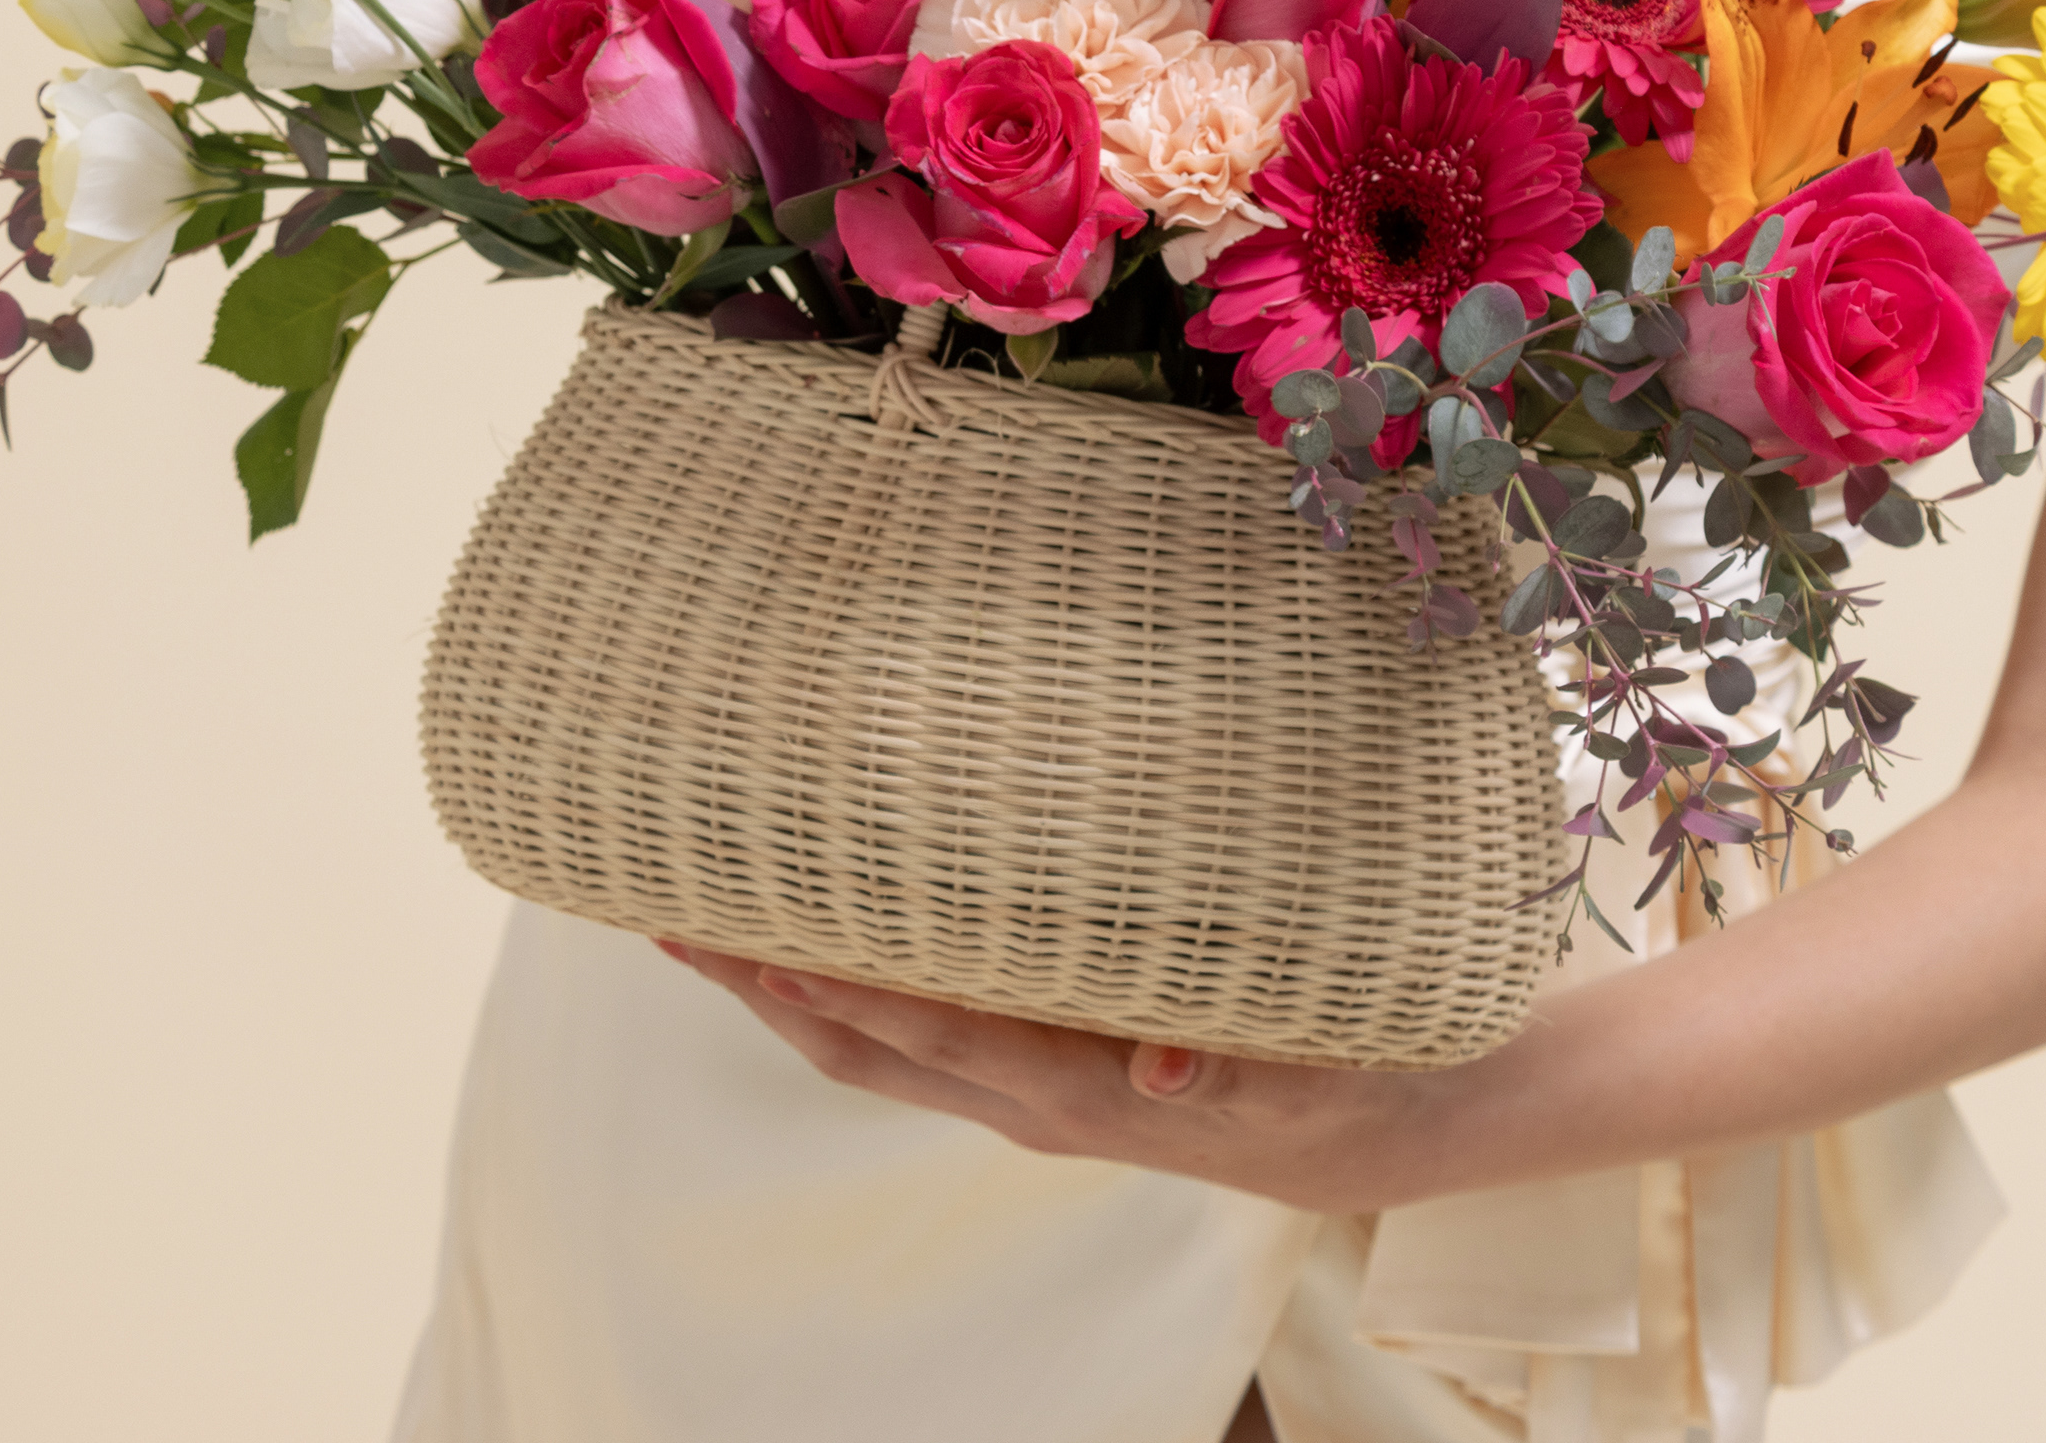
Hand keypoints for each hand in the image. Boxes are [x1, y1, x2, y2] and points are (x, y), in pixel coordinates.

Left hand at [658, 941, 1488, 1215]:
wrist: (1375, 1131)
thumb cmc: (1339, 1080)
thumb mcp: (1306, 1074)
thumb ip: (1235, 1064)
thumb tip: (1161, 1064)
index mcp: (1081, 1092)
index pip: (936, 1033)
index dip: (847, 992)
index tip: (760, 949)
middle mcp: (1031, 1098)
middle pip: (866, 1044)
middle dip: (766, 986)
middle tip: (670, 914)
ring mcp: (1026, 1087)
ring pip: (878, 1040)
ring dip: (785, 986)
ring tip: (697, 917)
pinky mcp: (1039, 1065)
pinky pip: (918, 1028)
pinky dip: (850, 985)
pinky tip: (811, 935)